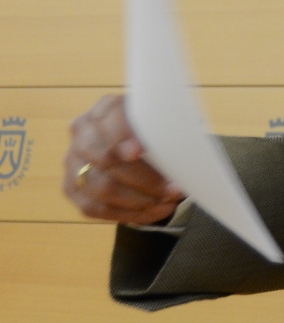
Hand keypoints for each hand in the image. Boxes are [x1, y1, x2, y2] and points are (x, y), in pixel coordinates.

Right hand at [64, 93, 184, 224]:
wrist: (132, 143)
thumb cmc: (152, 131)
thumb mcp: (159, 122)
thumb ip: (162, 130)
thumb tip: (175, 153)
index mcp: (105, 108)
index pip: (111, 120)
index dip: (123, 136)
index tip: (139, 150)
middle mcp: (82, 133)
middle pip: (107, 159)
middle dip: (144, 179)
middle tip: (174, 190)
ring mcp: (72, 161)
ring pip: (101, 187)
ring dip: (139, 201)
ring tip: (167, 203)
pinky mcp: (70, 187)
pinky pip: (94, 208)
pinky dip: (128, 214)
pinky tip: (152, 212)